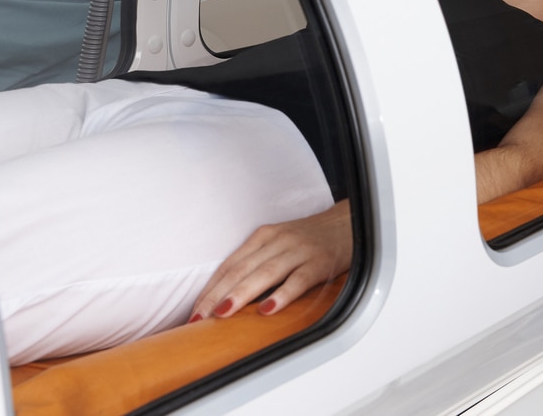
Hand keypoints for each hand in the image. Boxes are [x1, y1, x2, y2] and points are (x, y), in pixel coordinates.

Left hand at [191, 200, 351, 319]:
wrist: (348, 223)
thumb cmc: (308, 239)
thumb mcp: (279, 243)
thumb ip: (257, 263)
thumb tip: (226, 296)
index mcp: (264, 236)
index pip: (230, 265)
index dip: (210, 288)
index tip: (194, 312)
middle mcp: (279, 241)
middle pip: (242, 269)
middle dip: (217, 295)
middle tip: (199, 317)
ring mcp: (299, 251)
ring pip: (266, 273)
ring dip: (242, 293)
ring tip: (224, 313)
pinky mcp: (319, 263)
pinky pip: (298, 280)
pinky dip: (282, 295)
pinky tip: (268, 309)